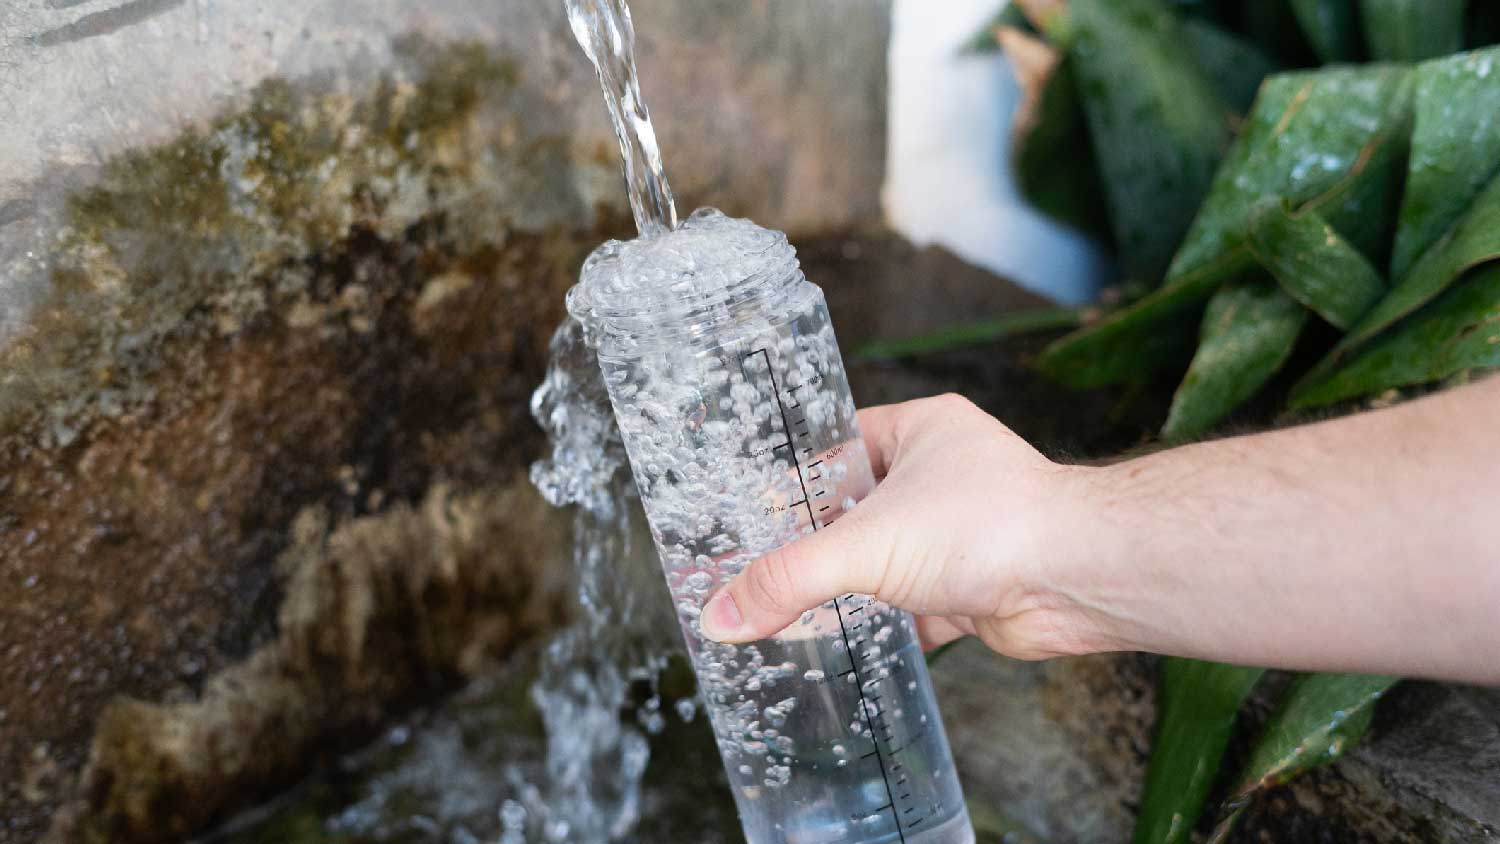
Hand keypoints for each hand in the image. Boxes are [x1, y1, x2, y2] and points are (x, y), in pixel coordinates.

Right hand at [699, 394, 1115, 659]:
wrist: (1079, 581)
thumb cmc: (994, 527)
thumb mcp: (867, 546)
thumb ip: (790, 580)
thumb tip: (723, 614)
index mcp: (920, 430)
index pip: (836, 445)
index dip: (792, 479)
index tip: (749, 511)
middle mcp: (943, 476)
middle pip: (856, 509)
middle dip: (815, 542)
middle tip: (757, 566)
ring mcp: (960, 532)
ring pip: (886, 560)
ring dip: (848, 587)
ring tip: (787, 609)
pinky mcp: (974, 586)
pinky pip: (912, 605)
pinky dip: (882, 626)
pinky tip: (842, 646)